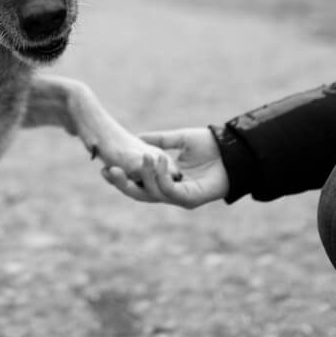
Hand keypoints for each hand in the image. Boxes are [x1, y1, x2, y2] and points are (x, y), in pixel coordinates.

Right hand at [101, 127, 228, 208]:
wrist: (233, 150)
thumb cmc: (210, 146)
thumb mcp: (179, 140)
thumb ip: (158, 141)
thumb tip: (137, 138)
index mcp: (165, 181)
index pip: (136, 184)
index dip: (119, 178)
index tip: (103, 167)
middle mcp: (169, 192)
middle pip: (138, 194)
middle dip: (121, 184)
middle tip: (107, 170)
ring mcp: (179, 198)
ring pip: (151, 193)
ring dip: (144, 174)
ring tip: (143, 156)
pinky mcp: (190, 199)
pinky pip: (169, 190)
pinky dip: (161, 175)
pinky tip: (157, 159)